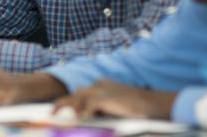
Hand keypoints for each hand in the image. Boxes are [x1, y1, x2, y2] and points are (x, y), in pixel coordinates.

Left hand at [53, 81, 175, 119]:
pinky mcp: (107, 98)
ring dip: (67, 107)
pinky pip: (90, 105)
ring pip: (78, 97)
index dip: (69, 102)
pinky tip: (80, 119)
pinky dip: (84, 112)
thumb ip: (102, 110)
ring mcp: (102, 90)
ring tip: (56, 116)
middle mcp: (99, 86)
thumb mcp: (116, 108)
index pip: (80, 93)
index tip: (57, 111)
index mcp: (101, 86)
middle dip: (61, 103)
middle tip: (50, 114)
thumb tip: (86, 119)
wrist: (155, 105)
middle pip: (75, 94)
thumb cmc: (138, 109)